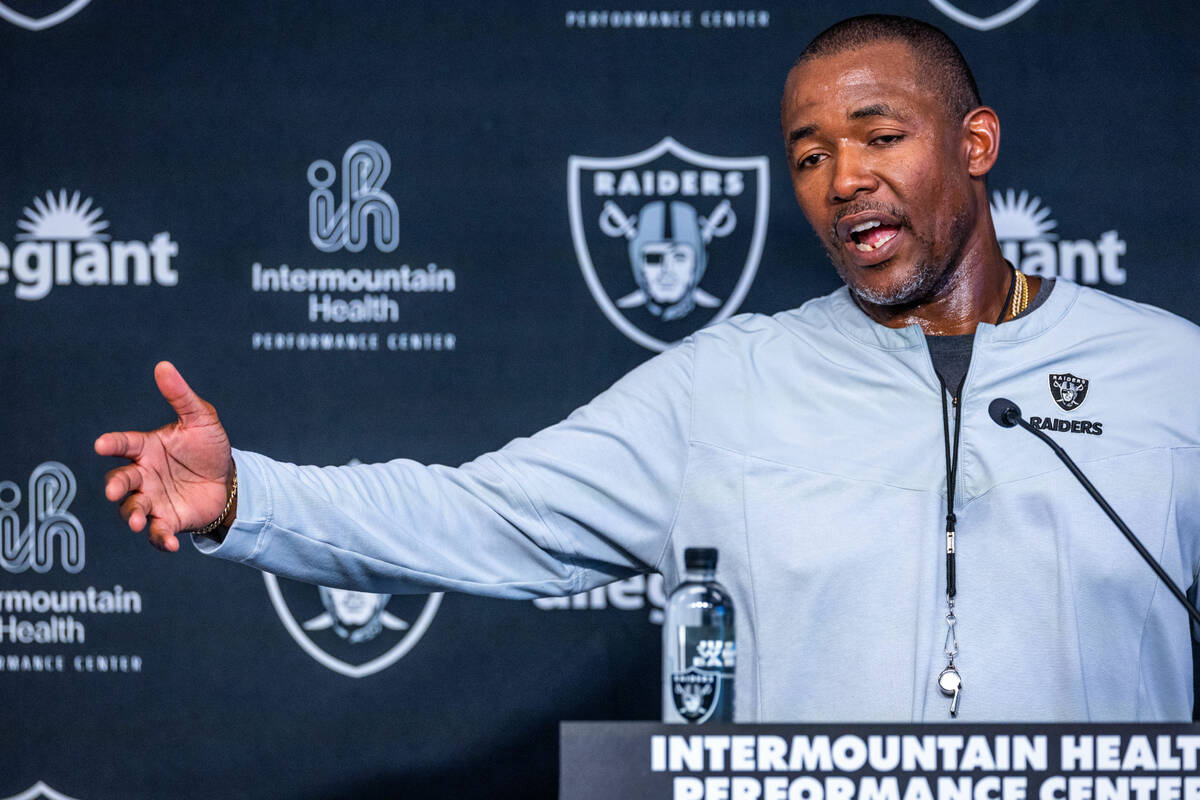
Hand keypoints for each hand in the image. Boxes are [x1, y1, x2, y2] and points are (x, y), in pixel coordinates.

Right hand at [95, 361, 233, 551]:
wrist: (229, 481)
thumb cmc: (208, 448)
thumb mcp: (201, 419)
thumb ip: (181, 396)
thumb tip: (163, 366)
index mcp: (147, 448)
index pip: (124, 444)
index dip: (112, 443)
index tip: (101, 444)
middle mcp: (144, 475)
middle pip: (121, 480)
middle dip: (115, 486)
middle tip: (115, 491)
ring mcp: (153, 499)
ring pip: (133, 509)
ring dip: (132, 516)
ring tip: (138, 522)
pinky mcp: (168, 520)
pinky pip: (158, 533)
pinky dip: (160, 540)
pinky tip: (172, 544)